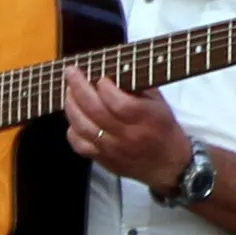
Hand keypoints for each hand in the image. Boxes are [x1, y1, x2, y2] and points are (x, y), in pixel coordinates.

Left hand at [63, 68, 190, 197]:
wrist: (166, 164)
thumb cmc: (163, 128)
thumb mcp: (159, 102)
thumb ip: (140, 86)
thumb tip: (116, 70)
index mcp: (145, 118)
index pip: (120, 104)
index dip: (105, 88)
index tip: (100, 76)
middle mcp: (127, 135)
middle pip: (96, 112)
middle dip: (80, 89)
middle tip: (72, 73)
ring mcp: (112, 149)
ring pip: (84, 128)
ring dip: (72, 107)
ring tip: (69, 91)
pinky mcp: (102, 159)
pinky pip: (80, 145)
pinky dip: (72, 130)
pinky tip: (73, 118)